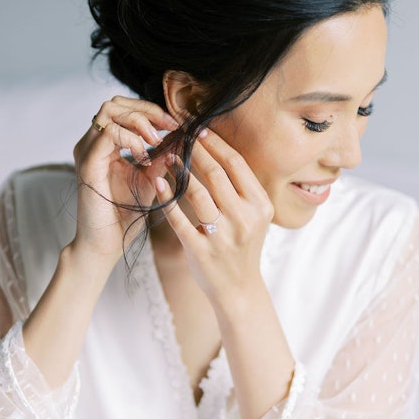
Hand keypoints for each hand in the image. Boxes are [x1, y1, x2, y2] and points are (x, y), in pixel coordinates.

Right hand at [72, 95, 178, 259]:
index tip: (176, 125)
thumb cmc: (126, 215)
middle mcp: (92, 143)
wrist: (107, 244)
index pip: (125, 108)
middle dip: (147, 110)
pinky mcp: (87, 163)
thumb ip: (161, 156)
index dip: (152, 111)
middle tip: (169, 127)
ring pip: (110, 110)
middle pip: (116, 102)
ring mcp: (87, 150)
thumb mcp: (151, 179)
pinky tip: (144, 158)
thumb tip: (181, 135)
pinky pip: (108, 133)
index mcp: (105, 145)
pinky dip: (131, 140)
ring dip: (139, 121)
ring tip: (155, 142)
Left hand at [154, 128, 273, 308]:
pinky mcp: (200, 251)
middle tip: (180, 134)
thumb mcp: (253, 217)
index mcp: (260, 206)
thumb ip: (241, 188)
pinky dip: (167, 198)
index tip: (199, 129)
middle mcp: (244, 219)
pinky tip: (158, 182)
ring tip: (167, 156)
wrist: (238, 290)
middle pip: (216, 174)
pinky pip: (179, 219)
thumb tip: (219, 149)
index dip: (216, 143)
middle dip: (195, 150)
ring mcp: (222, 237)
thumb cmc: (242, 247)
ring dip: (179, 170)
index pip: (236, 164)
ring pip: (197, 193)